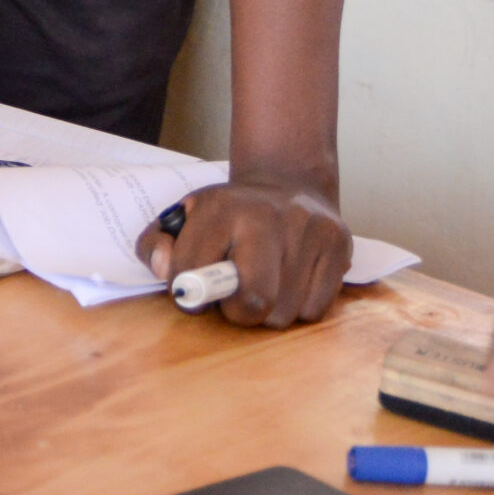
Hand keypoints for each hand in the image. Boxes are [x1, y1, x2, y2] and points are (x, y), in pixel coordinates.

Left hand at [136, 174, 353, 327]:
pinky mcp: (338, 246)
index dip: (186, 292)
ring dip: (268, 312)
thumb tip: (165, 271)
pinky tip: (289, 281)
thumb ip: (155, 243)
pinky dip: (297, 307)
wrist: (287, 181)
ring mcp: (307, 231)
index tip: (192, 290)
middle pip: (253, 301)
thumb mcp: (183, 216)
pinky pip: (314, 310)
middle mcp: (267, 217)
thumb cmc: (229, 212)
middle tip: (233, 297)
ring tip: (263, 283)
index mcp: (221, 207)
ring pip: (284, 313)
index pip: (193, 270)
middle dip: (236, 312)